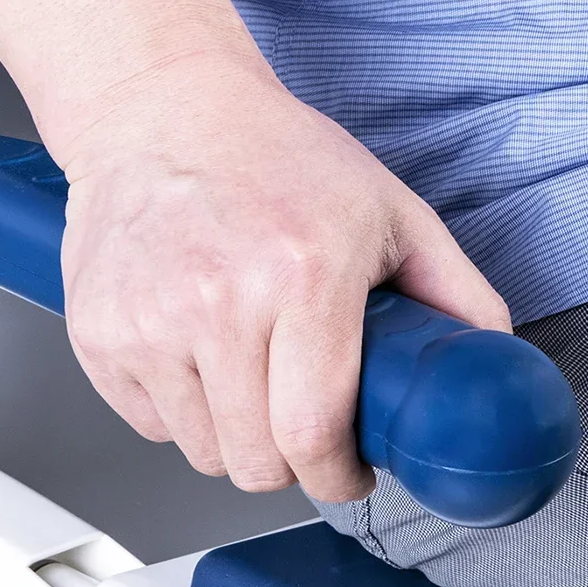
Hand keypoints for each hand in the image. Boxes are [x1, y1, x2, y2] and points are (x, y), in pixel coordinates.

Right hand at [58, 53, 510, 503]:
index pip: (313, 434)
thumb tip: (489, 365)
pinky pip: (149, 423)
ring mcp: (146, 320)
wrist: (162, 111)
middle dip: (288, 461)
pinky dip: (179, 407)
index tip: (344, 472)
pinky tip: (192, 350)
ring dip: (232, 434)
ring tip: (242, 370)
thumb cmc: (272, 154)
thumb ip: (454, 292)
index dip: (337, 476)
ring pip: (200, 451)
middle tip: (296, 420)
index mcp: (302, 275)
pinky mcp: (98, 332)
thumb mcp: (388, 209)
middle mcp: (215, 301)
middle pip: (253, 463)